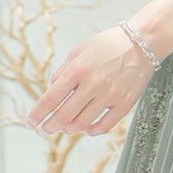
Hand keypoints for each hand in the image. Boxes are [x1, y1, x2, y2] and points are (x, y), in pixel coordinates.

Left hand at [27, 25, 153, 137]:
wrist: (142, 41)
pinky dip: (92, 131)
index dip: (37, 114)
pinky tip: (87, 129)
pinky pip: (105, 125)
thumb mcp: (79, 50)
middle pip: (63, 116)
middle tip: (44, 130)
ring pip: (82, 123)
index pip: (50, 99)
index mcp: (77, 70)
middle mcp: (92, 84)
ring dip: (69, 129)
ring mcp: (110, 95)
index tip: (30, 122)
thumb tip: (51, 91)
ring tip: (65, 128)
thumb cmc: (108, 45)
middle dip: (49, 126)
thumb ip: (63, 71)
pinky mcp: (125, 103)